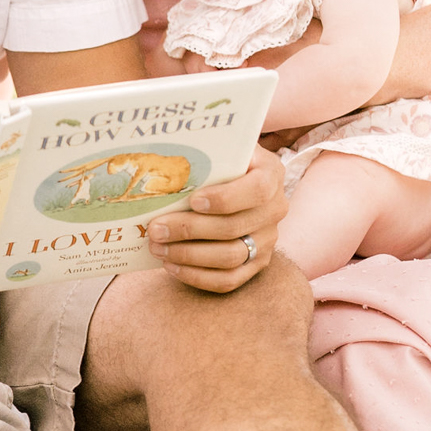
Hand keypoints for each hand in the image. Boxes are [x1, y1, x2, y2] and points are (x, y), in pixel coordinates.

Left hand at [144, 147, 282, 293]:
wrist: (237, 183)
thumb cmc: (222, 163)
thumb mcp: (221, 150)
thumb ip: (204, 154)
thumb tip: (161, 165)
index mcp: (271, 174)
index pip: (257, 190)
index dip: (225, 199)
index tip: (193, 200)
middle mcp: (275, 209)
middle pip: (234, 227)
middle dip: (189, 230)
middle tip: (155, 229)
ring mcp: (268, 240)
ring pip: (229, 257)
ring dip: (188, 255)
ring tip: (157, 247)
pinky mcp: (257, 264)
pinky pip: (229, 280)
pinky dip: (196, 276)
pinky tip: (171, 266)